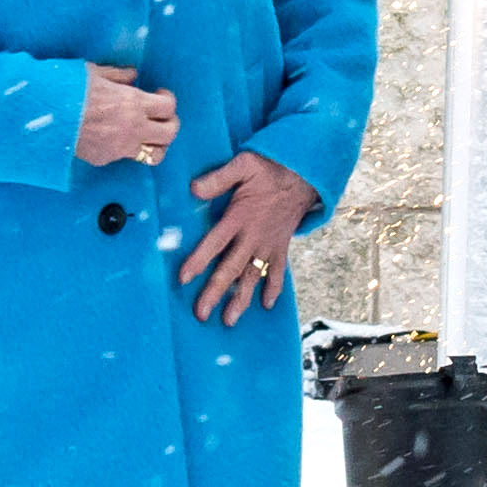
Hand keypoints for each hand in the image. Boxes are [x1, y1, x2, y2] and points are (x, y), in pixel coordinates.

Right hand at [76, 65, 179, 166]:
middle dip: (171, 124)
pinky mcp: (105, 159)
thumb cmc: (67, 90)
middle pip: (170, 133)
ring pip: (155, 155)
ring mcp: (121, 148)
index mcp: (134, 103)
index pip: (168, 107)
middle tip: (162, 117)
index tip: (160, 95)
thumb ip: (118, 75)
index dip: (169, 100)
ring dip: (156, 145)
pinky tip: (115, 139)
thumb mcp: (94, 73)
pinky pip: (125, 157)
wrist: (45, 117)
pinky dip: (125, 149)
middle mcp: (133, 128)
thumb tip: (132, 75)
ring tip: (149, 136)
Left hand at [179, 154, 317, 324]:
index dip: (198, 261)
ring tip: (229, 320)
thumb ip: (218, 178)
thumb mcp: (243, 165)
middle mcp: (253, 236)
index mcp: (239, 217)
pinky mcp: (281, 247)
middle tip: (201, 313)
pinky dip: (273, 289)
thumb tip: (193, 189)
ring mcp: (268, 245)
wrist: (304, 174)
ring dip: (241, 299)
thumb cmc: (269, 168)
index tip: (183, 279)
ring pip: (252, 277)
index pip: (214, 243)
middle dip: (215, 292)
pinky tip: (266, 305)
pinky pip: (277, 272)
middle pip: (231, 269)